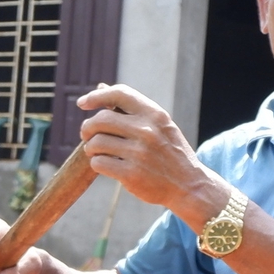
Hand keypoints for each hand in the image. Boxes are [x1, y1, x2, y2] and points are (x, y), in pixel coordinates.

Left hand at [77, 85, 227, 223]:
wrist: (189, 185)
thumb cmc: (170, 153)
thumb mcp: (160, 125)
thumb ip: (132, 109)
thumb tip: (101, 87)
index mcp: (155, 115)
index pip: (119, 94)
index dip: (96, 96)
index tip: (83, 103)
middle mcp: (147, 131)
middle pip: (101, 120)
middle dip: (88, 128)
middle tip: (88, 135)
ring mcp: (139, 153)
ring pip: (96, 142)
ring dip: (90, 147)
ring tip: (96, 151)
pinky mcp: (131, 174)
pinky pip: (99, 163)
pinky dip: (96, 163)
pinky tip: (103, 164)